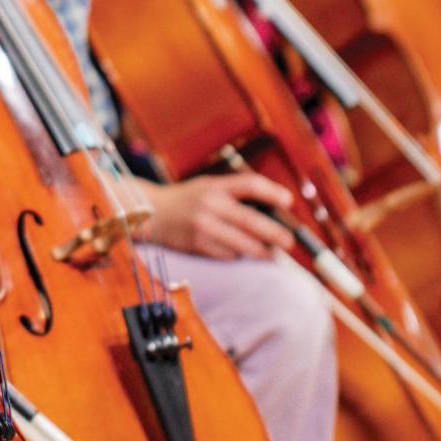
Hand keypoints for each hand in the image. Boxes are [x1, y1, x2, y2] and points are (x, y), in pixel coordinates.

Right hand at [141, 171, 294, 260]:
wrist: (151, 212)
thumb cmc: (187, 199)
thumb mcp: (208, 186)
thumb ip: (234, 192)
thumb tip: (272, 208)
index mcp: (215, 185)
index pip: (249, 184)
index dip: (272, 192)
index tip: (289, 202)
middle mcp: (209, 204)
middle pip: (250, 219)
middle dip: (274, 233)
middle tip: (289, 242)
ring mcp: (202, 225)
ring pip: (240, 243)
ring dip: (260, 251)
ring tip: (271, 255)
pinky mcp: (196, 244)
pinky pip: (226, 254)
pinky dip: (238, 256)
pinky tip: (243, 255)